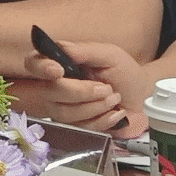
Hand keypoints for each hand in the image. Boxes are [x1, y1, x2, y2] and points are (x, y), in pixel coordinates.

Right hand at [19, 39, 151, 127]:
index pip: (34, 63)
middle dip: (80, 92)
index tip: (58, 70)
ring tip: (114, 98)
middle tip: (105, 88)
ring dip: (94, 107)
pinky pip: (81, 128)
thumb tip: (62, 47)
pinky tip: (116, 113)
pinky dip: (103, 120)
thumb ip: (85, 51)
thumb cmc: (123, 72)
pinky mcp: (76, 128)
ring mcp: (63, 109)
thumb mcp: (109, 55)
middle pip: (49, 93)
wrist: (141, 96)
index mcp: (61, 64)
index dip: (41, 67)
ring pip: (64, 114)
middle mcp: (56, 87)